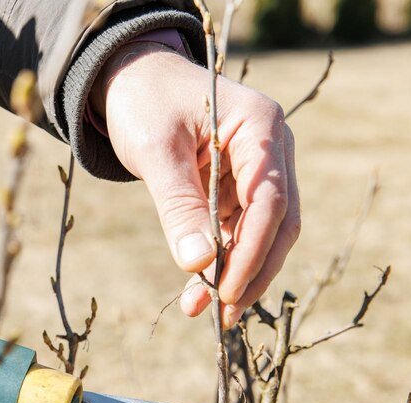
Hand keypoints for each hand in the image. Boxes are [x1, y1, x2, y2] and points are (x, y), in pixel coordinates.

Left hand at [92, 43, 299, 327]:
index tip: (226, 290)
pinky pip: (237, 233)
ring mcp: (257, 171)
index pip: (270, 201)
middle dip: (252, 272)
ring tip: (201, 310)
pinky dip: (220, 263)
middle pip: (278, 224)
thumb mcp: (156, 151)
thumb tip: (198, 264)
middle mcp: (271, 149)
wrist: (132, 81)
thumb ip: (178, 205)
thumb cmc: (144, 102)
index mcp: (260, 126)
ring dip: (234, 275)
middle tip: (223, 314)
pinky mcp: (238, 189)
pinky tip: (197, 292)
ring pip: (260, 235)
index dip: (252, 251)